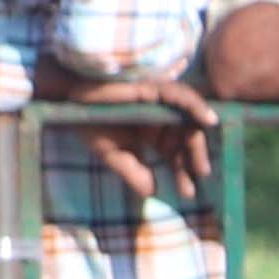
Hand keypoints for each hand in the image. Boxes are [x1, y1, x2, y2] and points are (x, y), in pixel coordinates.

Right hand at [42, 60, 215, 201]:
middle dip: (194, 158)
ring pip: (187, 120)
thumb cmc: (90, 123)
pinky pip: (181, 95)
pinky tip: (207, 120)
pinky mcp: (154, 86)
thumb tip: (151, 192)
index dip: (182, 171)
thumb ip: (131, 172)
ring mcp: (159, 101)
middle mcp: (160, 117)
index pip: (175, 153)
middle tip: (199, 177)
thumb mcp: (111, 154)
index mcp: (152, 133)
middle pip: (186, 137)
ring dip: (196, 141)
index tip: (186, 192)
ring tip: (201, 164)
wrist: (71, 98)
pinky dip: (196, 106)